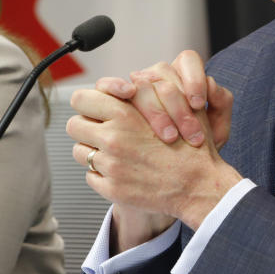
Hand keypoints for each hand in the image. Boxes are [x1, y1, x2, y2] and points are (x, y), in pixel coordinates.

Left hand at [67, 88, 240, 251]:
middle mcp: (113, 138)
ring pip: (80, 152)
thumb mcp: (175, 107)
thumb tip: (126, 85)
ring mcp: (111, 165)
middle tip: (101, 131)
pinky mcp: (112, 188)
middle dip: (86, 126)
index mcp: (125, 114)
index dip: (89, 102)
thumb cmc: (191, 145)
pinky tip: (125, 172)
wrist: (200, 185)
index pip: (82, 98)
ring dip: (94, 151)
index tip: (98, 108)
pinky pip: (91, 177)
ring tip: (116, 153)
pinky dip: (104, 175)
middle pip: (74, 125)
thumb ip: (146, 92)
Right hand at [97, 50, 231, 148]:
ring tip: (170, 137)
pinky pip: (107, 85)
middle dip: (179, 107)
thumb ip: (221, 103)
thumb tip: (211, 85)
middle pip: (164, 75)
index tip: (198, 103)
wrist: (174, 173)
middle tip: (192, 135)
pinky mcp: (112, 100)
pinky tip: (126, 94)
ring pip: (140, 83)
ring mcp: (134, 88)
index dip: (193, 78)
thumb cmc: (195, 148)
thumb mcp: (217, 130)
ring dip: (156, 110)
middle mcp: (158, 79)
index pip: (187, 60)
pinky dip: (115, 85)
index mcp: (183, 78)